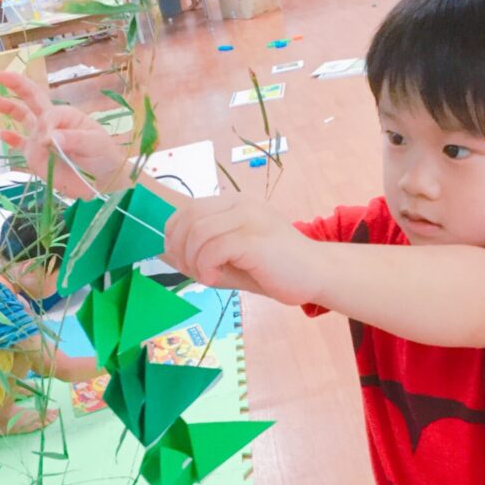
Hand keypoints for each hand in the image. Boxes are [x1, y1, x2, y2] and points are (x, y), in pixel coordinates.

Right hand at [0, 72, 128, 197]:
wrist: (103, 179)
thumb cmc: (103, 155)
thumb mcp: (94, 143)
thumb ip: (73, 139)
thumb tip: (48, 138)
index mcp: (66, 116)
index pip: (48, 114)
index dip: (45, 125)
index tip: (48, 141)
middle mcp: (52, 123)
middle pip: (32, 100)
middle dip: (17, 86)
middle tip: (1, 76)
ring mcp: (42, 139)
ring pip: (22, 119)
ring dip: (8, 108)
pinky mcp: (37, 156)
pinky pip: (21, 145)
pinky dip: (11, 140)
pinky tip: (1, 134)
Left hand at [164, 196, 322, 305]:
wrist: (318, 275)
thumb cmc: (275, 270)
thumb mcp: (232, 258)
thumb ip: (204, 252)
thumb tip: (167, 254)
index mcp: (234, 204)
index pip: (188, 209)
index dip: (173, 235)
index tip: (180, 260)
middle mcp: (240, 204)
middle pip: (188, 217)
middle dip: (178, 249)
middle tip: (191, 272)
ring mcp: (249, 218)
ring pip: (197, 232)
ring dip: (192, 261)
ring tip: (206, 277)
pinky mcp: (255, 238)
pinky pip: (214, 248)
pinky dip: (205, 267)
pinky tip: (215, 279)